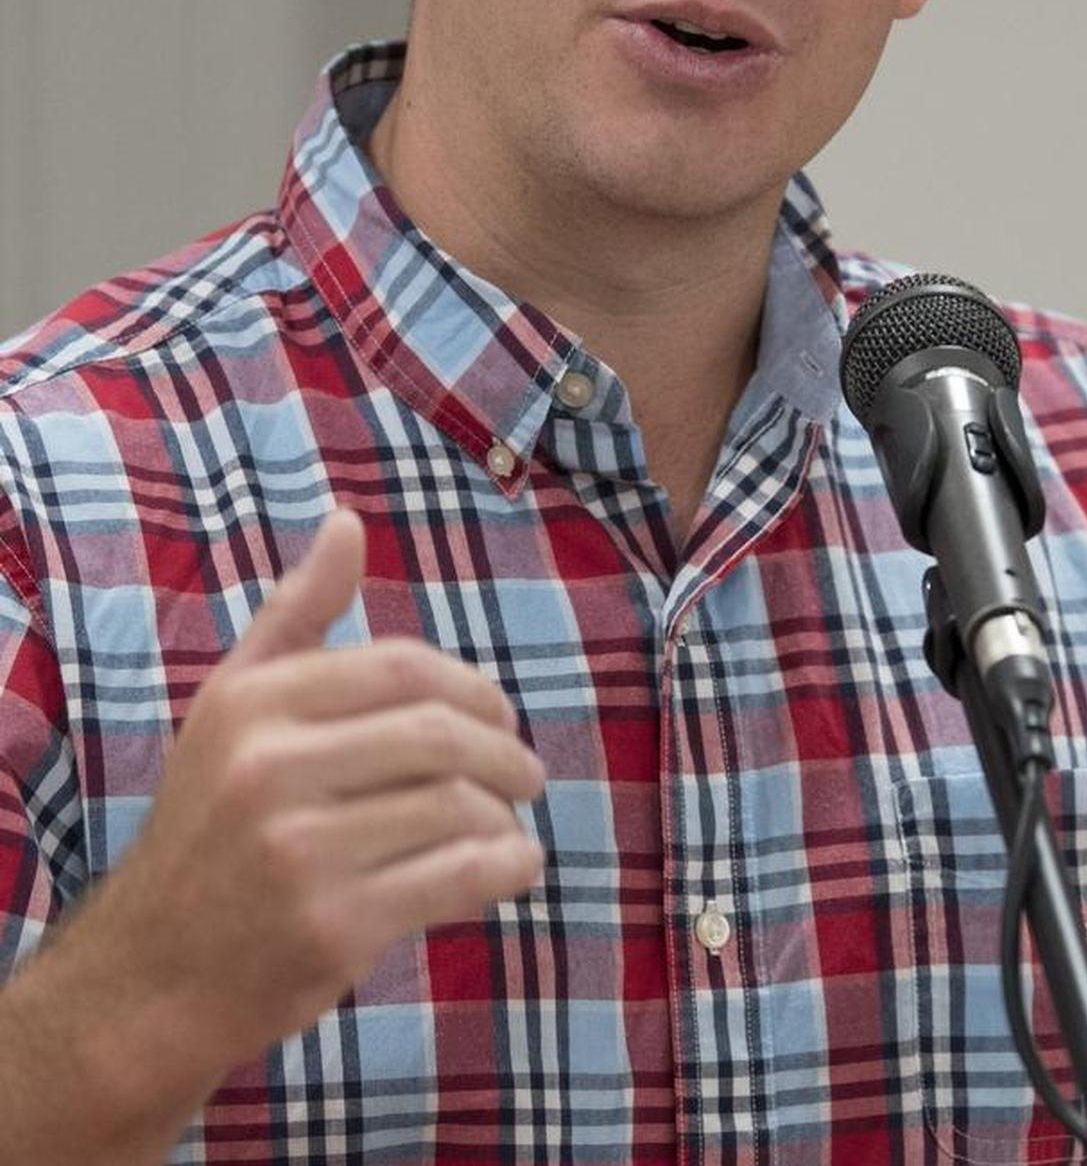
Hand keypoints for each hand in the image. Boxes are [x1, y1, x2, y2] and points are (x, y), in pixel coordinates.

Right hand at [93, 508, 544, 1083]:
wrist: (148, 975)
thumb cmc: (207, 826)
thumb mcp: (232, 707)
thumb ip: (296, 614)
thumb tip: (348, 522)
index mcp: (254, 703)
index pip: (403, 667)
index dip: (473, 686)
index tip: (500, 715)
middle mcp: (270, 769)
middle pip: (440, 735)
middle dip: (505, 752)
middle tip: (526, 774)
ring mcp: (301, 852)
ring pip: (455, 808)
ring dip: (505, 816)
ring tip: (512, 825)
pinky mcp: (332, 928)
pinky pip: (454, 879)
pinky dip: (504, 869)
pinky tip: (515, 868)